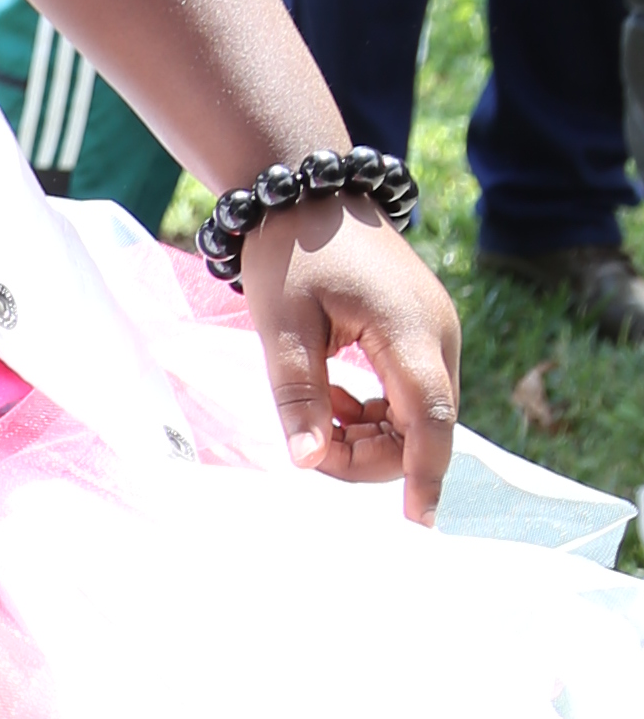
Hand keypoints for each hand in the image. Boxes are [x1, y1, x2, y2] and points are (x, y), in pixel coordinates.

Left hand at [243, 199, 459, 523]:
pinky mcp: (422, 335)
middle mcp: (437, 336)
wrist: (308, 194)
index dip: (423, 476)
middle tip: (310, 445)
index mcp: (410, 331)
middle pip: (422, 428)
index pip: (429, 421)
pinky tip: (334, 397)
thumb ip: (297, 396)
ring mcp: (435, 334)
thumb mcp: (281, 327)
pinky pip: (409, 396)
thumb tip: (308, 461)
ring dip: (369, 435)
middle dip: (370, 455)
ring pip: (416, 417)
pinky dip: (373, 413)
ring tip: (317, 410)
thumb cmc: (292, 254)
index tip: (417, 524)